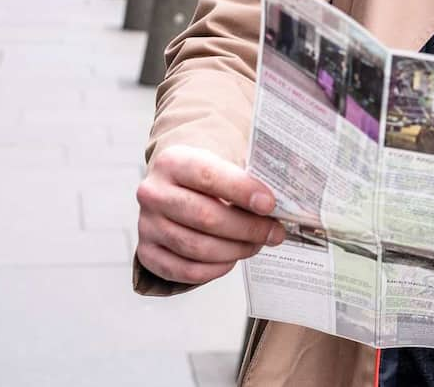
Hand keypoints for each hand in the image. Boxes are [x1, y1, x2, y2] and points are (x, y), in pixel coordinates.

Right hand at [135, 145, 282, 285]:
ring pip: (197, 247)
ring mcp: (147, 225)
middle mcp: (153, 193)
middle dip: (247, 228)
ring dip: (235, 250)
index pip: (208, 176)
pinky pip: (185, 270)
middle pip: (205, 217)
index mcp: (173, 162)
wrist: (173, 187)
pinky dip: (214, 269)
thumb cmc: (207, 178)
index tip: (270, 204)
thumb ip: (249, 178)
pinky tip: (232, 259)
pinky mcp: (148, 252)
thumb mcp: (223, 164)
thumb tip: (286, 201)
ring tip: (256, 244)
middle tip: (274, 232)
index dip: (242, 191)